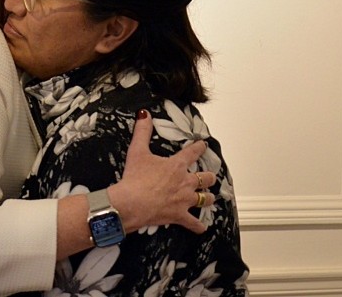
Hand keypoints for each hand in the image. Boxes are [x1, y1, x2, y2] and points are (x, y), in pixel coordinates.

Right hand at [107, 109, 214, 234]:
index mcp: (177, 165)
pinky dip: (198, 226)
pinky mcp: (179, 216)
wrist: (132, 203)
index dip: (199, 148)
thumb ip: (142, 132)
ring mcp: (184, 200)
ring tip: (209, 198)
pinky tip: (201, 228)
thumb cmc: (135, 177)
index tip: (203, 145)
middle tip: (208, 177)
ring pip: (204, 199)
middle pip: (205, 178)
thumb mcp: (137, 151)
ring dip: (207, 198)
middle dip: (208, 177)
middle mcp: (185, 182)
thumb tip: (144, 114)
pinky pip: (193, 223)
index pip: (192, 153)